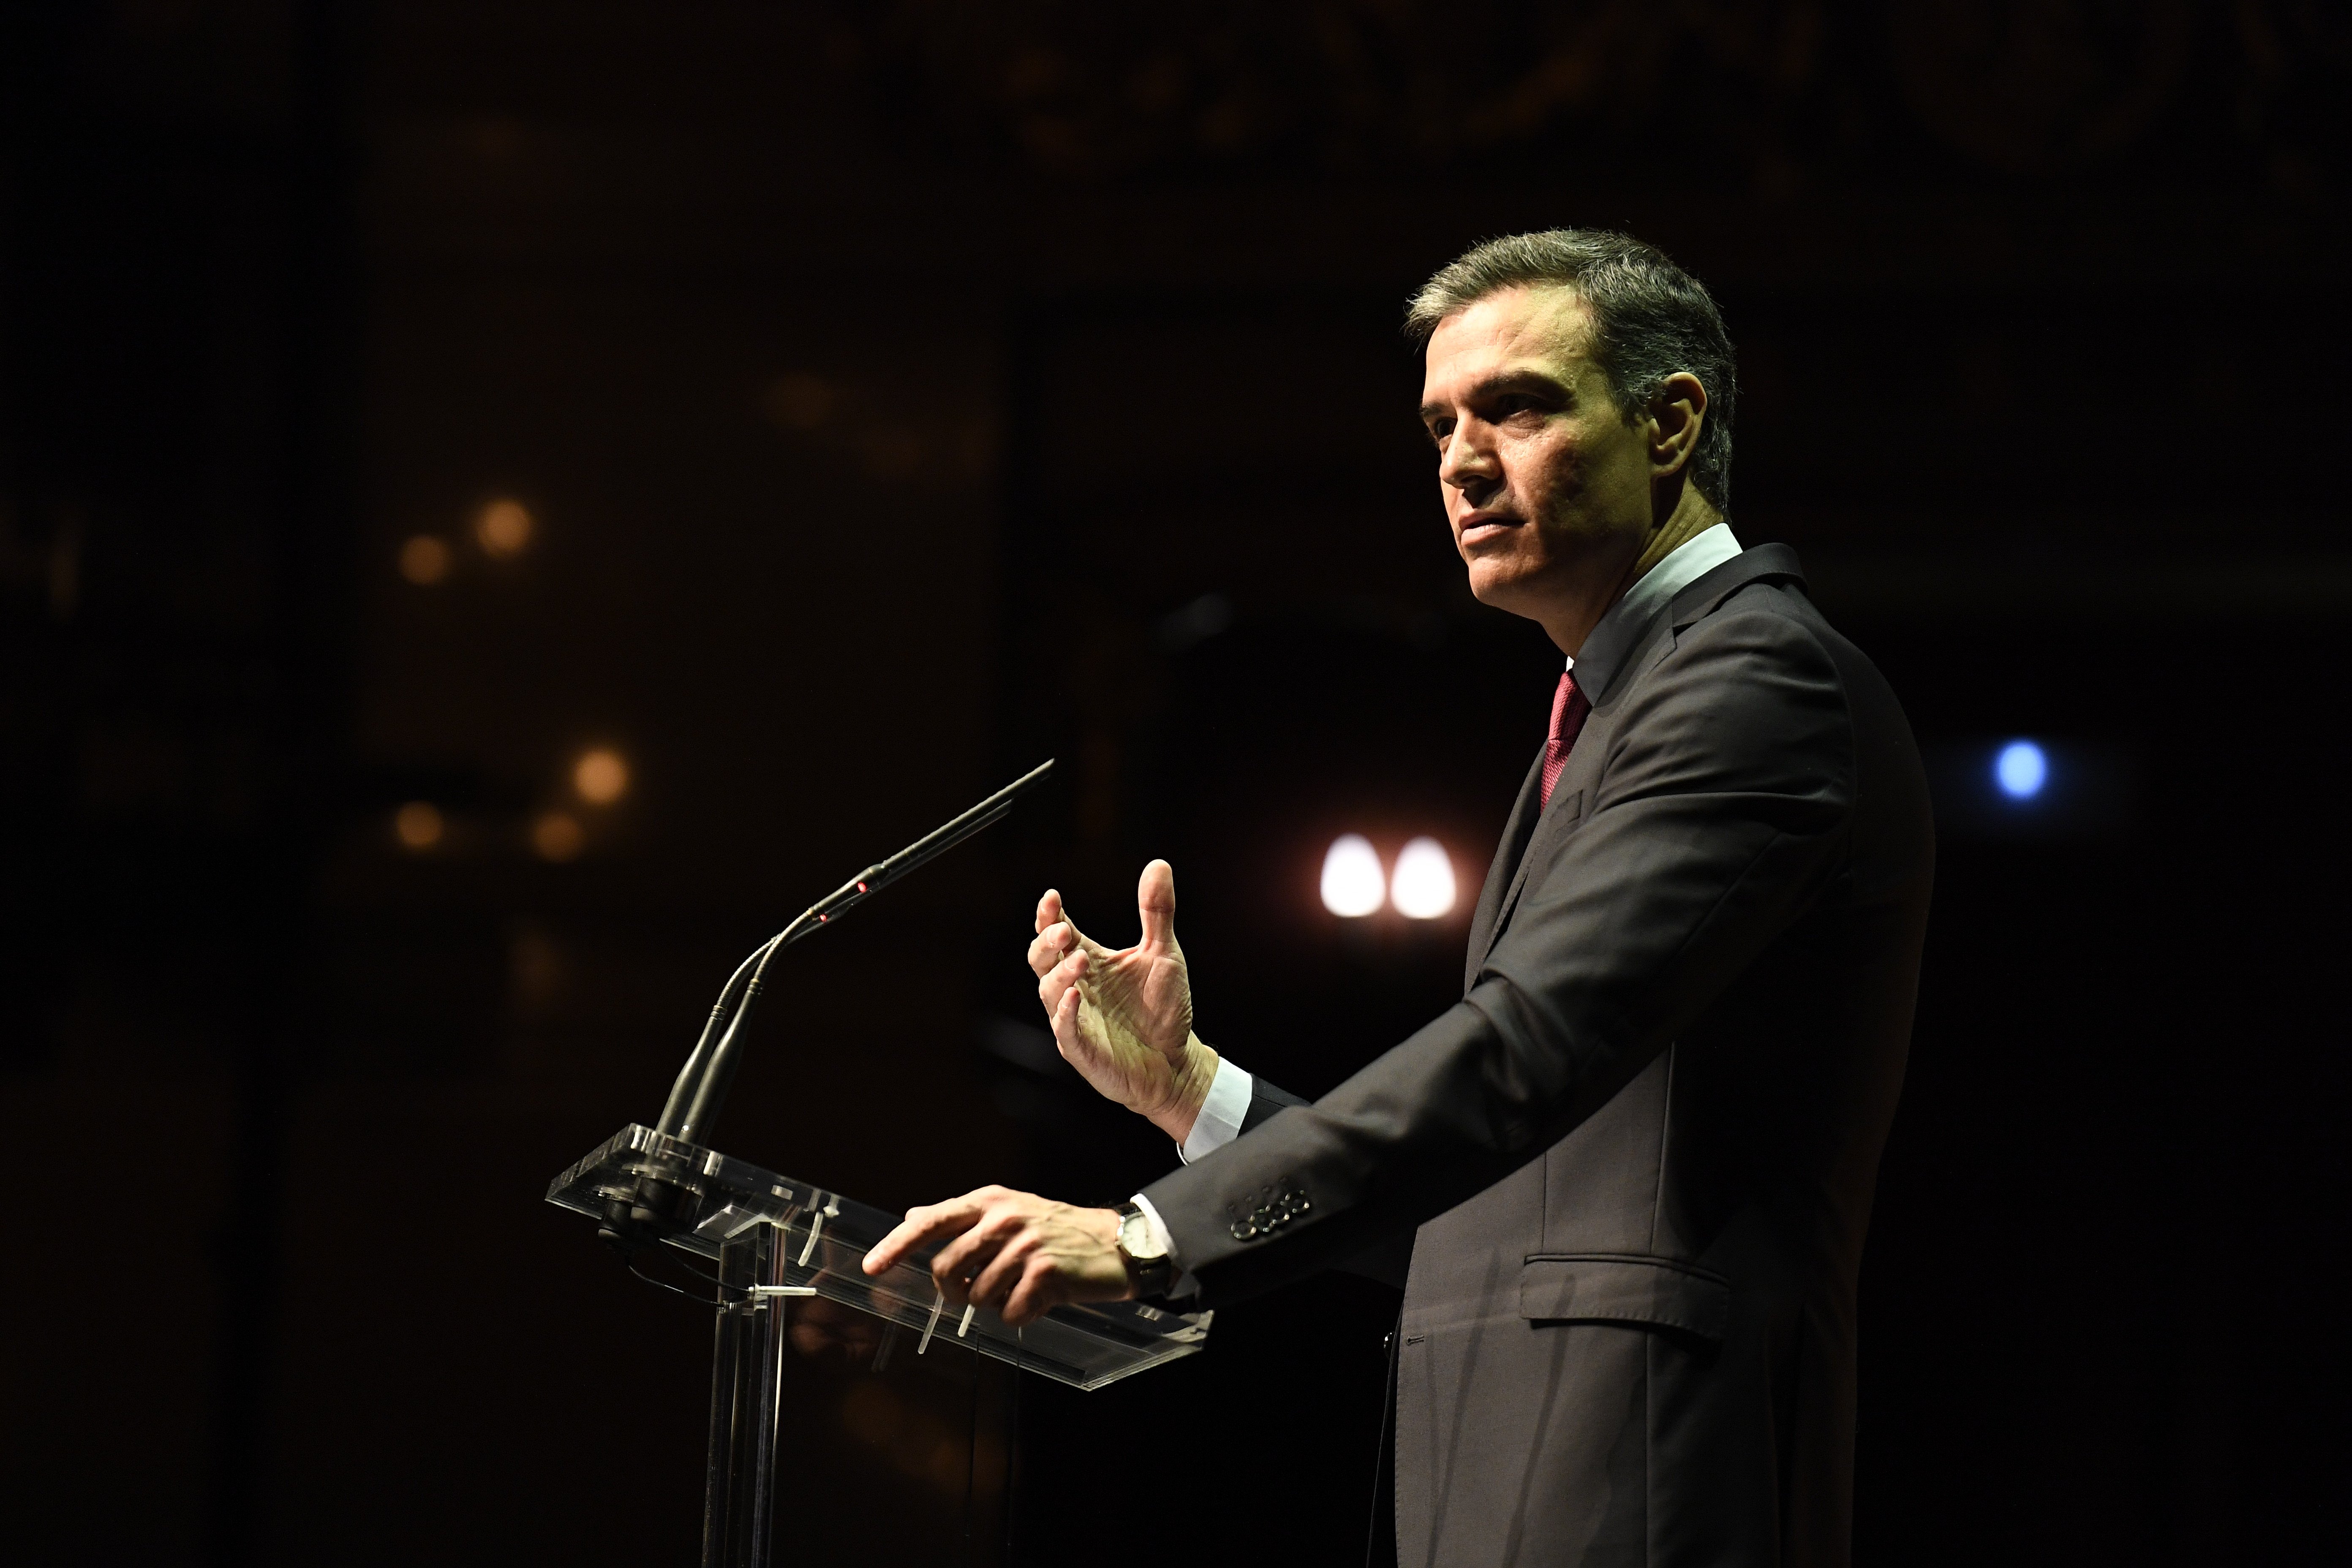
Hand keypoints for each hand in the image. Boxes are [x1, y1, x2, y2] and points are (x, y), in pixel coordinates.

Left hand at [860, 1186, 1130, 1326]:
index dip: (897, 1246)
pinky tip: (1040, 1299)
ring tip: (1021, 1288)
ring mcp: (1024, 1244)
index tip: (872, 1266)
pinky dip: (1021, 1315)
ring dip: (995, 1303)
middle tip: (979, 1290)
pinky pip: (1008, 1313)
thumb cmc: (1056, 1230)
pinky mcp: (1044, 1272)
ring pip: (976, 1296)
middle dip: (956, 1291)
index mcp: (989, 1201)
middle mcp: (1003, 1218)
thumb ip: (960, 1217)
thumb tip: (912, 1216)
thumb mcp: (1007, 1210)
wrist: (1115, 1242)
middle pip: (946, 1269)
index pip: (930, 1222)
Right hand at [1027, 859, 1217, 1142]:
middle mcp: (1075, 987)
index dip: (1049, 915)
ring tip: (1082, 959)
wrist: (1175, 1061)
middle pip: (1041, 959)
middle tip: (1062, 930)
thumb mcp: (1164, 953)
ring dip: (1061, 974)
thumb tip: (1159, 863)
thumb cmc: (1163, 1008)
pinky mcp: (1081, 1048)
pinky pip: (1064, 1029)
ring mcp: (1075, 1018)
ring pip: (1049, 992)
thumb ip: (1157, 911)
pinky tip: (1077, 997)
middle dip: (1046, 941)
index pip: (1057, 933)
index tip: (1053, 897)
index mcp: (1089, 961)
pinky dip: (1067, 1012)